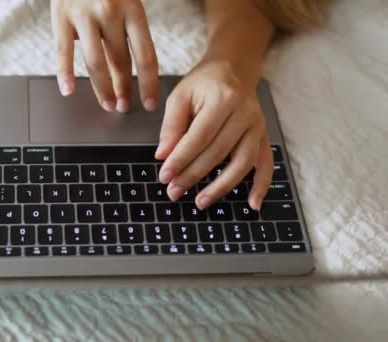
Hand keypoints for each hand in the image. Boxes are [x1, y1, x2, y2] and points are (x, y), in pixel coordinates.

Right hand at [50, 0, 158, 111]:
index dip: (148, 83)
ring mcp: (84, 15)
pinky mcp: (60, 16)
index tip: (150, 103)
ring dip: (102, 89)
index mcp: (133, 8)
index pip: (145, 55)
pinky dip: (64, 73)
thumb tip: (131, 68)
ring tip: (108, 104)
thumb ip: (128, 28)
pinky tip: (68, 90)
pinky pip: (63, 51)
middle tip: (125, 107)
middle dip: (124, 89)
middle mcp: (111, 12)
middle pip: (121, 62)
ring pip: (95, 63)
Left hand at [155, 58, 273, 210]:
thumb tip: (163, 156)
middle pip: (218, 152)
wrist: (234, 69)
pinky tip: (252, 204)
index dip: (181, 159)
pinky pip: (266, 164)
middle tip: (174, 192)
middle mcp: (245, 113)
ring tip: (200, 202)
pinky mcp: (263, 136)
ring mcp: (257, 126)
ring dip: (221, 186)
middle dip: (193, 175)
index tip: (165, 176)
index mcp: (223, 99)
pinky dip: (261, 185)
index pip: (199, 137)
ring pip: (242, 163)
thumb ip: (171, 126)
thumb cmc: (203, 83)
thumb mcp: (181, 96)